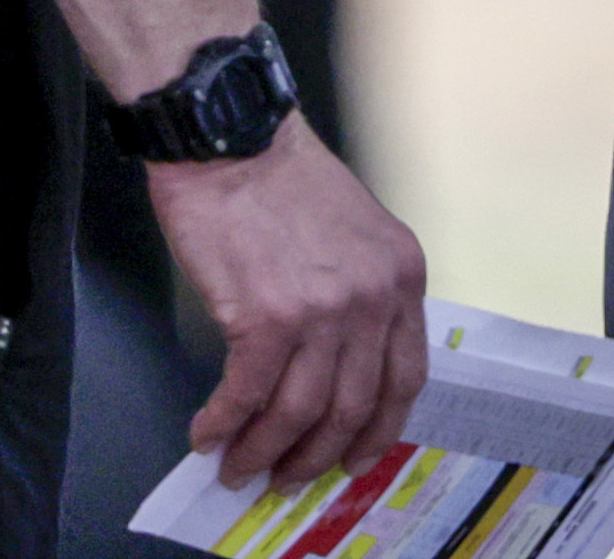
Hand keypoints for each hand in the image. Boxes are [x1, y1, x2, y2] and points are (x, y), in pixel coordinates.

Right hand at [145, 116, 430, 490]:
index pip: (405, 377)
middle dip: (316, 456)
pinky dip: (225, 424)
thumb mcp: (356, 231)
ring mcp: (321, 311)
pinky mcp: (264, 317)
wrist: (233, 138)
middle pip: (353, 407)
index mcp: (402, 277)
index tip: (354, 457)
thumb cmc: (282, 177)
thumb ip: (360, 293)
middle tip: (286, 476)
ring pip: (300, 413)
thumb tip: (332, 366)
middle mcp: (372, 299)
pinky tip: (208, 433)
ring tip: (238, 467)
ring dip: (264, 452)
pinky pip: (246, 395)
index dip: (378, 429)